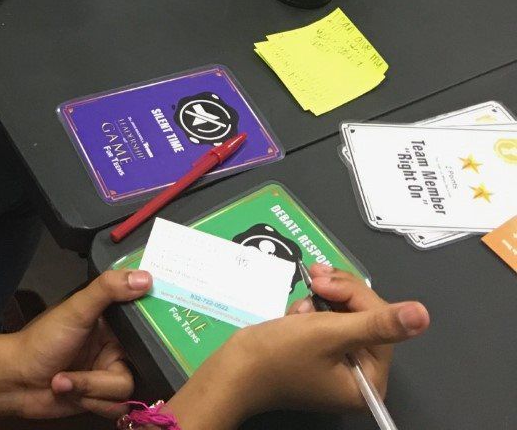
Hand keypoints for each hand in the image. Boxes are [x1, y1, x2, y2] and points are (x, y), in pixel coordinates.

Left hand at [4, 269, 148, 419]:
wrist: (17, 381)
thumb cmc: (42, 340)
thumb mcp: (75, 310)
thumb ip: (107, 290)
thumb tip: (144, 277)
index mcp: (111, 321)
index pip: (145, 322)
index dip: (154, 330)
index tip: (152, 336)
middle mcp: (113, 347)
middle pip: (138, 365)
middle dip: (106, 375)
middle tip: (88, 366)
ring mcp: (107, 373)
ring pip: (125, 390)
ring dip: (91, 389)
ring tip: (67, 380)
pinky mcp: (101, 399)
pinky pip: (115, 408)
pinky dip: (90, 402)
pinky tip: (69, 391)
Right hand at [183, 268, 428, 424]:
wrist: (235, 370)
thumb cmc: (279, 356)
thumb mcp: (329, 333)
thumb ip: (376, 322)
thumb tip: (422, 315)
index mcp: (370, 379)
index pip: (379, 322)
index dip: (354, 296)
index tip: (324, 284)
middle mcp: (359, 374)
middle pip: (363, 315)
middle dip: (338, 294)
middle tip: (313, 277)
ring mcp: (340, 364)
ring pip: (344, 312)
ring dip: (323, 299)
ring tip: (302, 301)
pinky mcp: (321, 354)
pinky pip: (327, 320)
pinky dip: (312, 310)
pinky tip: (296, 314)